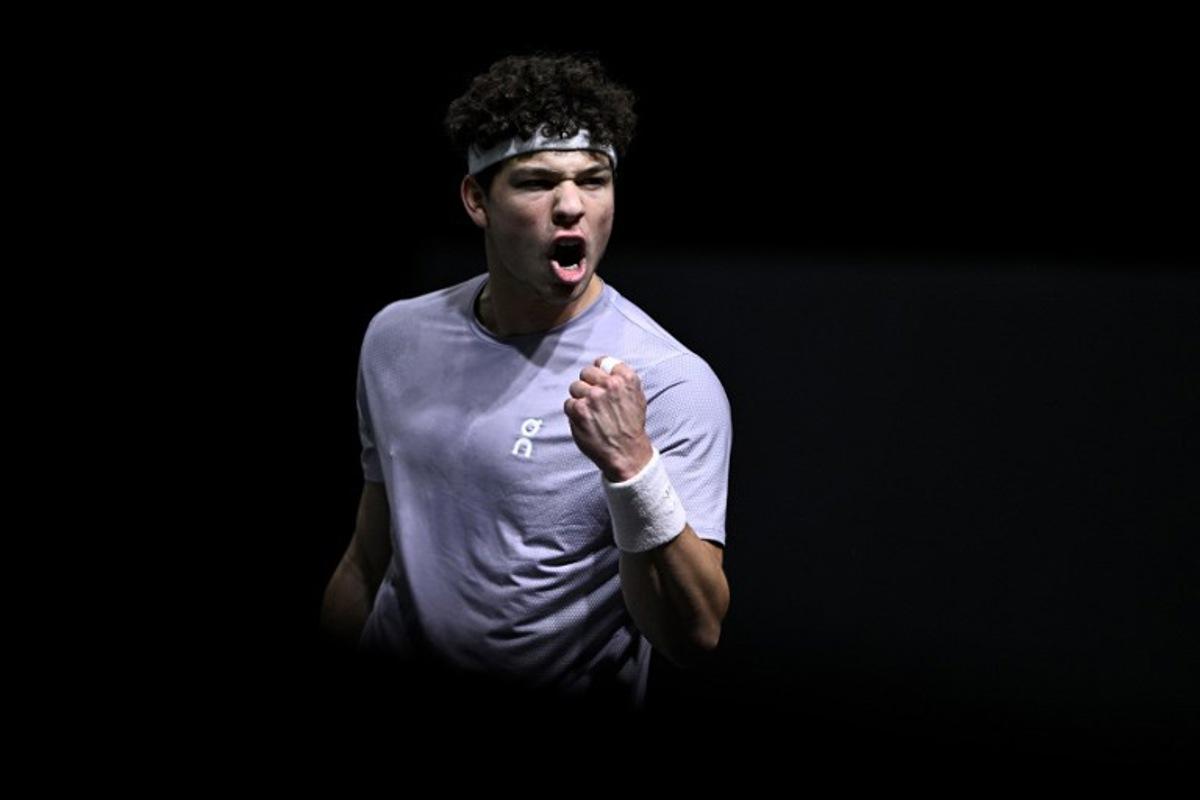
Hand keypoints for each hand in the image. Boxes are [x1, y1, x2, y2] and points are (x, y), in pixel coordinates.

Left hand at [564, 356, 654, 481]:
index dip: (599, 371)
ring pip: (575, 387)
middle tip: (593, 400)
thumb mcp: (638, 397)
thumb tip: (606, 365)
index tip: (599, 381)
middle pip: (586, 372)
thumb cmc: (631, 426)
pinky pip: (568, 403)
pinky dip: (574, 412)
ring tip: (590, 412)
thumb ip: (624, 379)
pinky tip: (585, 421)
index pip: (603, 361)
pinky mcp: (579, 409)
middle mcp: (610, 384)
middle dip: (588, 384)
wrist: (626, 452)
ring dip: (579, 398)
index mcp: (626, 378)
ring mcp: (593, 396)